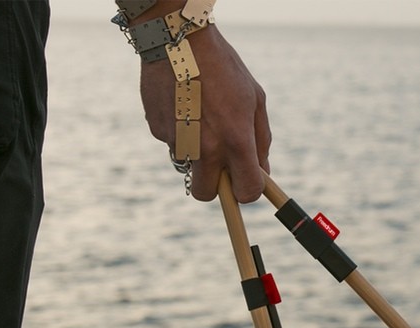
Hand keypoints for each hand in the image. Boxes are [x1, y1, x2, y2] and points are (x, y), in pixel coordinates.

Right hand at [136, 8, 270, 202]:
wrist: (178, 40)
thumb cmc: (224, 68)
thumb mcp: (255, 99)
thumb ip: (261, 141)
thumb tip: (262, 172)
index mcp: (235, 140)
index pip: (245, 191)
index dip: (248, 191)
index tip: (246, 182)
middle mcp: (204, 148)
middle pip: (206, 194)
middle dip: (214, 186)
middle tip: (220, 165)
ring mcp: (177, 142)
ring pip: (187, 167)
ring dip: (195, 155)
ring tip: (201, 119)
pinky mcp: (157, 131)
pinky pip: (172, 144)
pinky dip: (179, 133)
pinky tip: (183, 106)